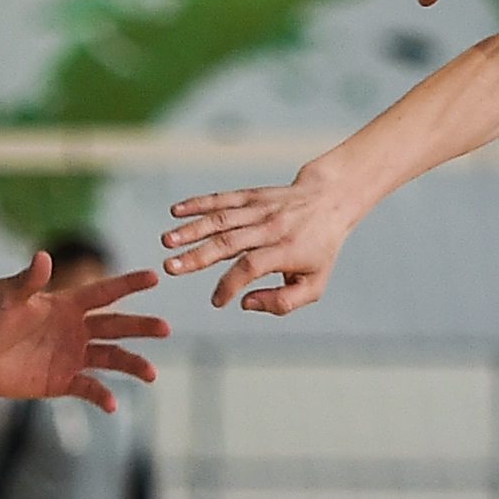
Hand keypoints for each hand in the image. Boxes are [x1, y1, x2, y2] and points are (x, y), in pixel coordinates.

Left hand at [0, 249, 168, 404]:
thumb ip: (28, 281)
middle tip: (165, 328)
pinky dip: (102, 395)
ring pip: (110, 358)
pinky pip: (88, 388)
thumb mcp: (6, 297)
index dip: (128, 285)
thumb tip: (43, 258)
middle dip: (141, 327)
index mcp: (66, 304)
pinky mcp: (61, 381)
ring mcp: (70, 356)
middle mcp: (75, 329)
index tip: (154, 278)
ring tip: (150, 374)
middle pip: (116, 326)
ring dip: (131, 364)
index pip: (104, 292)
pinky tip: (113, 404)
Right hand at [160, 168, 365, 315]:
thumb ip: (283, 302)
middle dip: (197, 256)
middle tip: (169, 268)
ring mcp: (261, 209)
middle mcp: (271, 228)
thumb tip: (246, 303)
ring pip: (222, 219)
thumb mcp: (314, 284)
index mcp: (286, 251)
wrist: (331, 200)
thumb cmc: (320, 249)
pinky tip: (176, 211)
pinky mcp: (252, 195)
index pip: (251, 267)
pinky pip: (223, 198)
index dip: (230, 285)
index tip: (216, 301)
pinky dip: (199, 203)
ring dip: (192, 229)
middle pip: (229, 242)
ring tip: (167, 241)